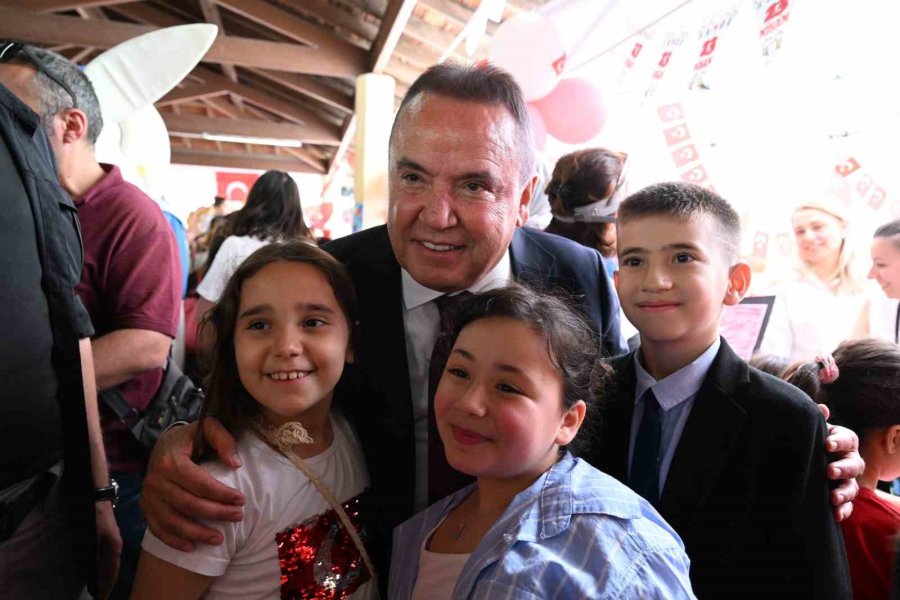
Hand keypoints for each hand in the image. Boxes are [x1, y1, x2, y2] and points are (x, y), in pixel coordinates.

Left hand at [95, 501, 121, 599]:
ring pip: (109, 564)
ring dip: (104, 576)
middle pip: (111, 570)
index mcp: (114, 547)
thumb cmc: (95, 512)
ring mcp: (111, 541)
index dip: (107, 587)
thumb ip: (95, 550)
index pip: (112, 572)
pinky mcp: (106, 538)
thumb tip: (94, 570)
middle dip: (106, 584)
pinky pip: (106, 558)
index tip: (102, 598)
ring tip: (97, 587)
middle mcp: (115, 546)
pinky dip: (102, 567)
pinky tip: (95, 570)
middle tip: (99, 596)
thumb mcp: (94, 532)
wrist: (97, 493)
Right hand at [139, 419, 244, 551]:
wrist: (162, 444)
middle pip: (189, 504)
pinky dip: (174, 541)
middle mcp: (156, 481)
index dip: (222, 494)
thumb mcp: (207, 427)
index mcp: (171, 461)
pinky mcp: (146, 508)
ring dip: (197, 533)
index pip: (201, 484)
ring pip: (173, 521)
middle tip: (238, 517)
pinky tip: (192, 547)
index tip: (242, 500)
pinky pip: (158, 529)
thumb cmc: (190, 437)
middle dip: (216, 513)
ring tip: (220, 539)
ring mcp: (149, 497)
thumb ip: (223, 439)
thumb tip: (236, 464)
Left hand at [819, 404, 863, 521]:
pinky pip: (847, 506)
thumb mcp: (812, 429)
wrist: (803, 459)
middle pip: (854, 465)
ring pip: (852, 488)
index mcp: (845, 442)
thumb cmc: (809, 439)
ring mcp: (847, 480)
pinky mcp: (841, 497)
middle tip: (829, 471)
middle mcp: (850, 461)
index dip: (840, 441)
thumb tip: (821, 408)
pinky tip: (835, 515)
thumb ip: (816, 420)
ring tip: (832, 498)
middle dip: (843, 469)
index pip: (848, 439)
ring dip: (844, 493)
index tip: (827, 443)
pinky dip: (842, 511)